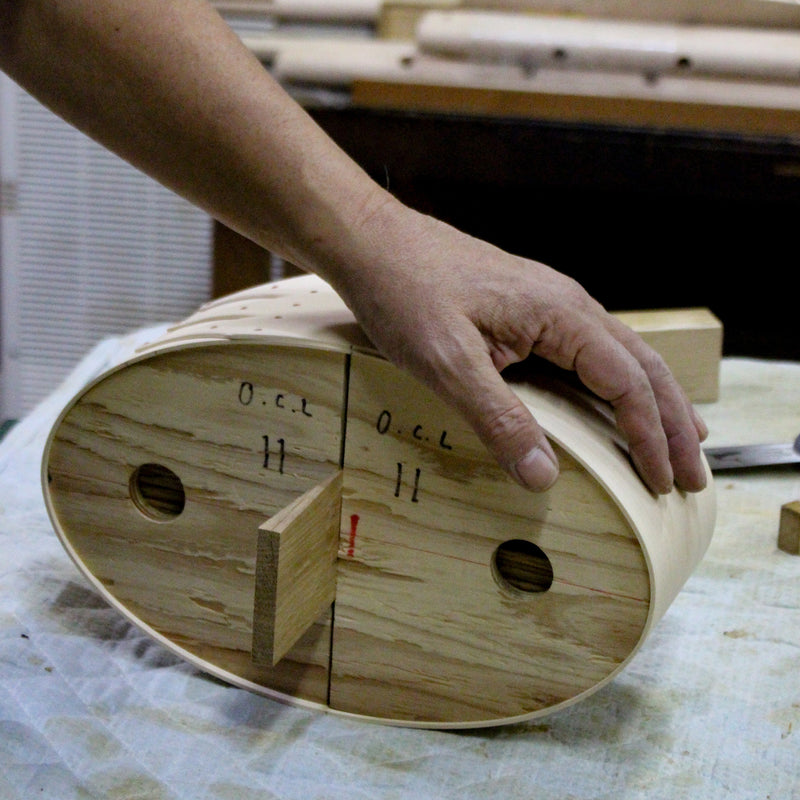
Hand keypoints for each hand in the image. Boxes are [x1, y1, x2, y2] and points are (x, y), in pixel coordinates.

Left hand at [331, 200, 707, 494]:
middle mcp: (567, 304)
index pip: (627, 383)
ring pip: (621, 357)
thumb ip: (498, 417)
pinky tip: (615, 401)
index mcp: (560, 314)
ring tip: (679, 441)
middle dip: (672, 422)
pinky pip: (589, 351)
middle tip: (694, 473)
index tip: (664, 481)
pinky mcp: (528, 311)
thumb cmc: (405, 293)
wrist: (374, 243)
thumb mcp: (448, 363)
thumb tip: (545, 476)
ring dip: (652, 403)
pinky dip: (616, 384)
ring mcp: (549, 304)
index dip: (649, 435)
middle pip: (642, 367)